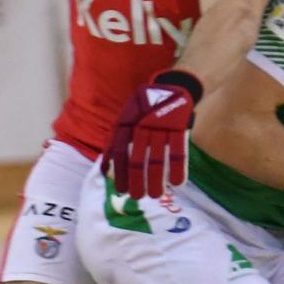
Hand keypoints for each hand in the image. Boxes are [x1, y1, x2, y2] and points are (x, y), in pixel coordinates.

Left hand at [103, 70, 199, 198]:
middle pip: (137, 158)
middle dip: (137, 180)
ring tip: (157, 194)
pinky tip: (177, 183)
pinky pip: (178, 150)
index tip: (120, 190)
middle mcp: (141, 126)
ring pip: (157, 157)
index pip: (119, 152)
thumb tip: (106, 169)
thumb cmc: (144, 108)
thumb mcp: (125, 120)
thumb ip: (115, 143)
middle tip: (137, 197)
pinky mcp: (178, 126)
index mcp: (125, 124)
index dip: (119, 172)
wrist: (170, 86)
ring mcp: (160, 126)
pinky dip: (178, 167)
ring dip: (156, 178)